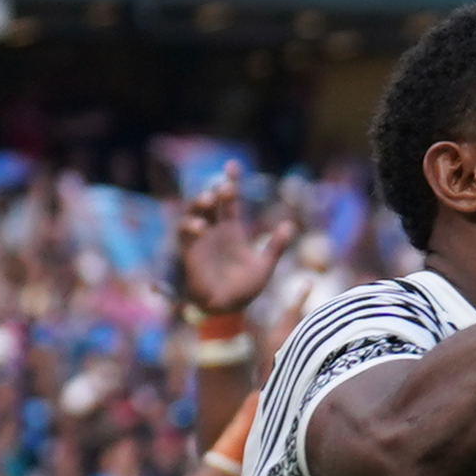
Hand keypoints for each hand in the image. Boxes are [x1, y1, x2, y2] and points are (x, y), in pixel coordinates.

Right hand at [176, 162, 291, 318]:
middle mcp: (214, 231)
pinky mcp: (189, 253)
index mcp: (232, 230)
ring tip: (209, 201)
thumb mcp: (264, 267)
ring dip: (198, 205)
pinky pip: (184, 235)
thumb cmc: (245, 290)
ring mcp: (200, 241)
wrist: (228, 311)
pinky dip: (190, 227)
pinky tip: (200, 226)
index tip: (233, 165)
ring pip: (193, 214)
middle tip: (223, 188)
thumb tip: (290, 225)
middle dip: (213, 191)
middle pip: (209, 203)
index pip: (230, 201)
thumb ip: (276, 247)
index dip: (230, 182)